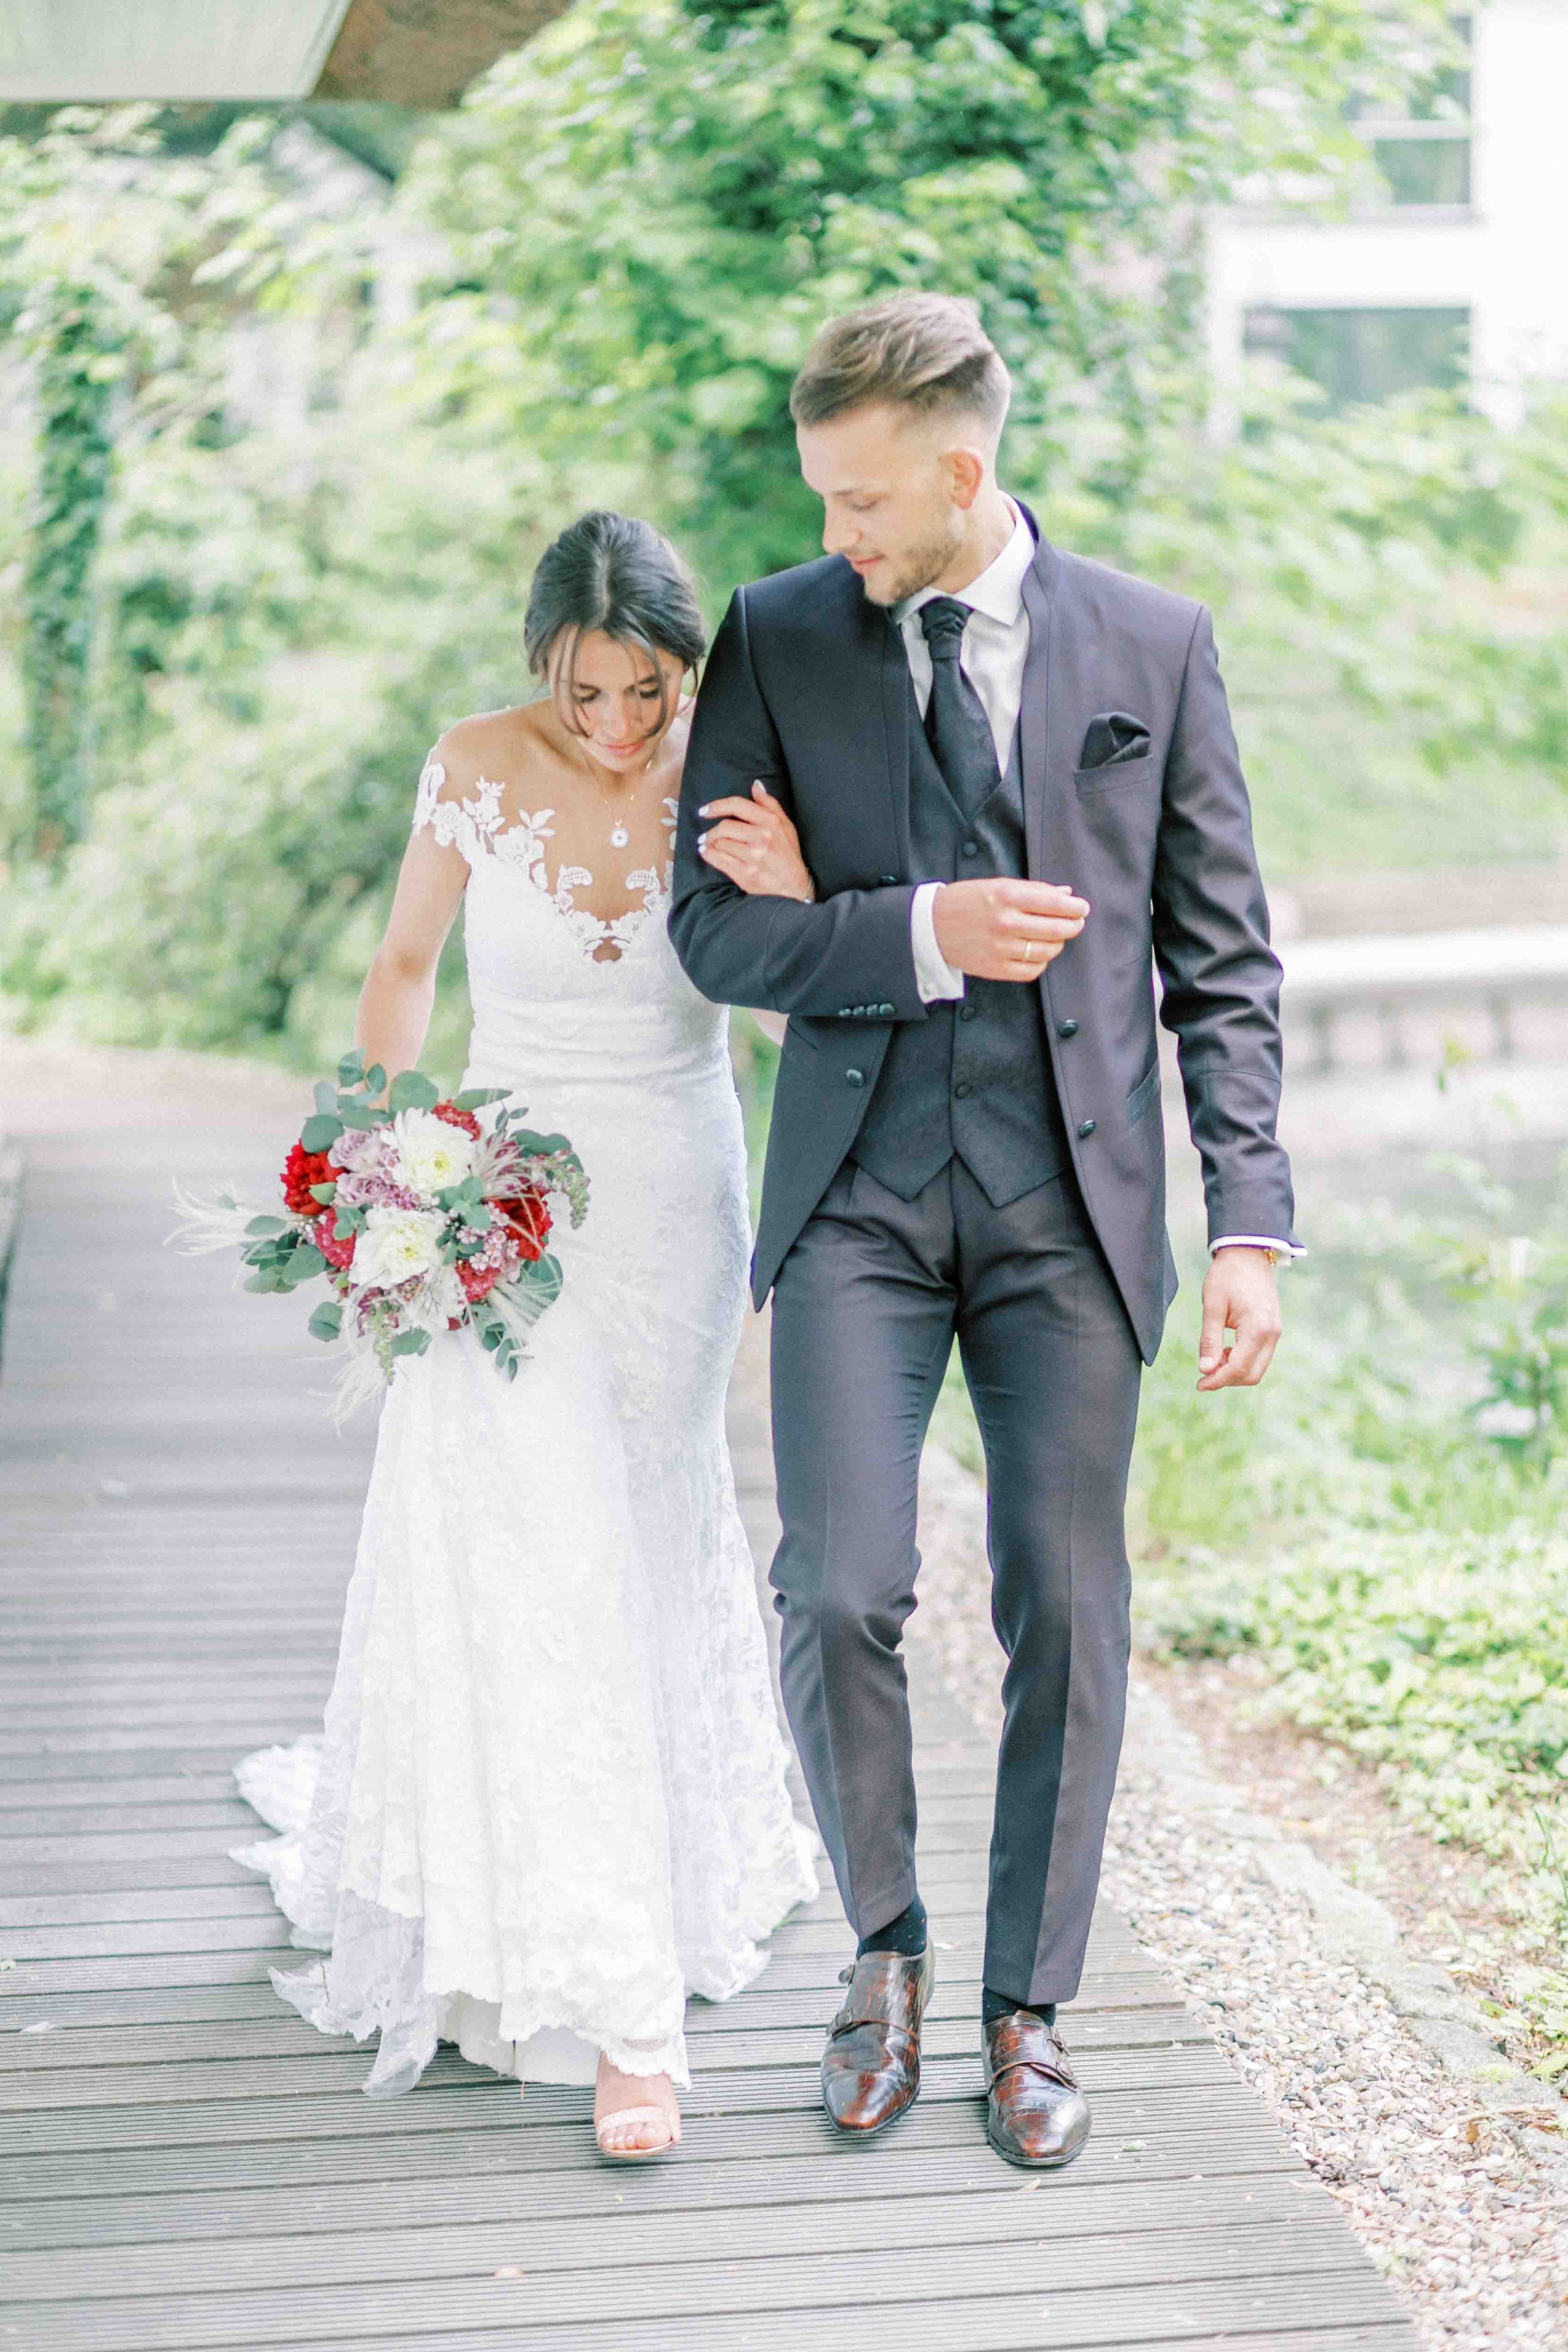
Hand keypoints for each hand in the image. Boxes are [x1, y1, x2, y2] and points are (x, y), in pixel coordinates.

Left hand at [698, 783, 814, 900]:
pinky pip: (717, 859)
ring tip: (709, 846)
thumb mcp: (786, 826)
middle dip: (712, 831)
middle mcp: (762, 838)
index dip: (716, 806)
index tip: (704, 811)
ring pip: (719, 843)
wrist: (795, 888)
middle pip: (724, 826)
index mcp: (771, 823)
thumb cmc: (789, 855)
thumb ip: (770, 804)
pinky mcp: (745, 874)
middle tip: (706, 836)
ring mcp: (753, 857)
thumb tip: (755, 785)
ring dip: (710, 844)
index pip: (737, 805)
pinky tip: (707, 853)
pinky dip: (708, 854)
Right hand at [931, 878, 1088, 981]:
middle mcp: (1005, 923)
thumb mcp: (997, 885)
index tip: (1082, 908)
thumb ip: (1033, 890)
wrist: (931, 927)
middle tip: (1076, 923)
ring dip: (1058, 944)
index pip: (1054, 904)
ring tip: (1056, 937)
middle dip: (1073, 926)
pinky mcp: (996, 969)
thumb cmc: (966, 902)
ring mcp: (1001, 949)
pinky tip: (1038, 953)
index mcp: (1006, 896)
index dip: (1075, 908)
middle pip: (1056, 929)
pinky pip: (1032, 970)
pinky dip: (1041, 961)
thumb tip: (1066, 895)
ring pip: (1048, 951)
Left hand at [1197, 1248, 1281, 1390]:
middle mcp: (1272, 1334)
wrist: (1248, 1254)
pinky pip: (1260, 1356)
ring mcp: (1275, 1332)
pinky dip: (1243, 1360)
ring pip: (1257, 1368)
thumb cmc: (1227, 1275)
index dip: (1218, 1380)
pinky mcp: (1273, 1329)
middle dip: (1227, 1379)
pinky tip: (1225, 1350)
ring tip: (1213, 1358)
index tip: (1199, 1384)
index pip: (1239, 1368)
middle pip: (1252, 1375)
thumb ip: (1209, 1340)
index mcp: (1258, 1329)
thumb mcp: (1212, 1306)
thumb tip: (1205, 1370)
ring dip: (1235, 1370)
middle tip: (1204, 1374)